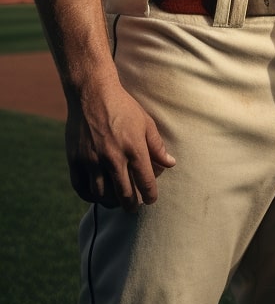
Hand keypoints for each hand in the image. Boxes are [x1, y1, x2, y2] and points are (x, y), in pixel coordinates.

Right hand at [66, 78, 174, 211]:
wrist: (92, 95)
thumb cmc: (123, 107)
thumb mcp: (146, 123)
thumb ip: (157, 146)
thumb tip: (170, 164)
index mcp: (134, 148)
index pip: (145, 181)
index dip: (150, 194)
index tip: (151, 200)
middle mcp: (113, 158)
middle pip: (124, 193)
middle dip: (131, 205)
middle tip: (133, 208)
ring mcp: (92, 161)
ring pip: (102, 195)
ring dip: (111, 202)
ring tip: (116, 202)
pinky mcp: (75, 161)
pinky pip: (81, 188)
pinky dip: (90, 196)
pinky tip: (97, 196)